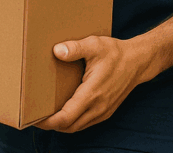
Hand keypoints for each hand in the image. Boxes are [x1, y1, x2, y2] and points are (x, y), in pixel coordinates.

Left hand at [33, 35, 149, 133]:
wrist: (138, 61)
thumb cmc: (116, 53)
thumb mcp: (94, 45)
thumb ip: (75, 48)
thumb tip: (56, 51)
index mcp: (92, 93)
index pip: (66, 117)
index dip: (48, 122)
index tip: (34, 118)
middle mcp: (98, 107)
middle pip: (69, 126)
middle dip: (51, 125)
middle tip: (35, 116)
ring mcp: (103, 111)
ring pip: (77, 127)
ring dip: (62, 125)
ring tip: (47, 115)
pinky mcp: (106, 112)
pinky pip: (85, 123)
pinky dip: (72, 122)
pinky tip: (64, 112)